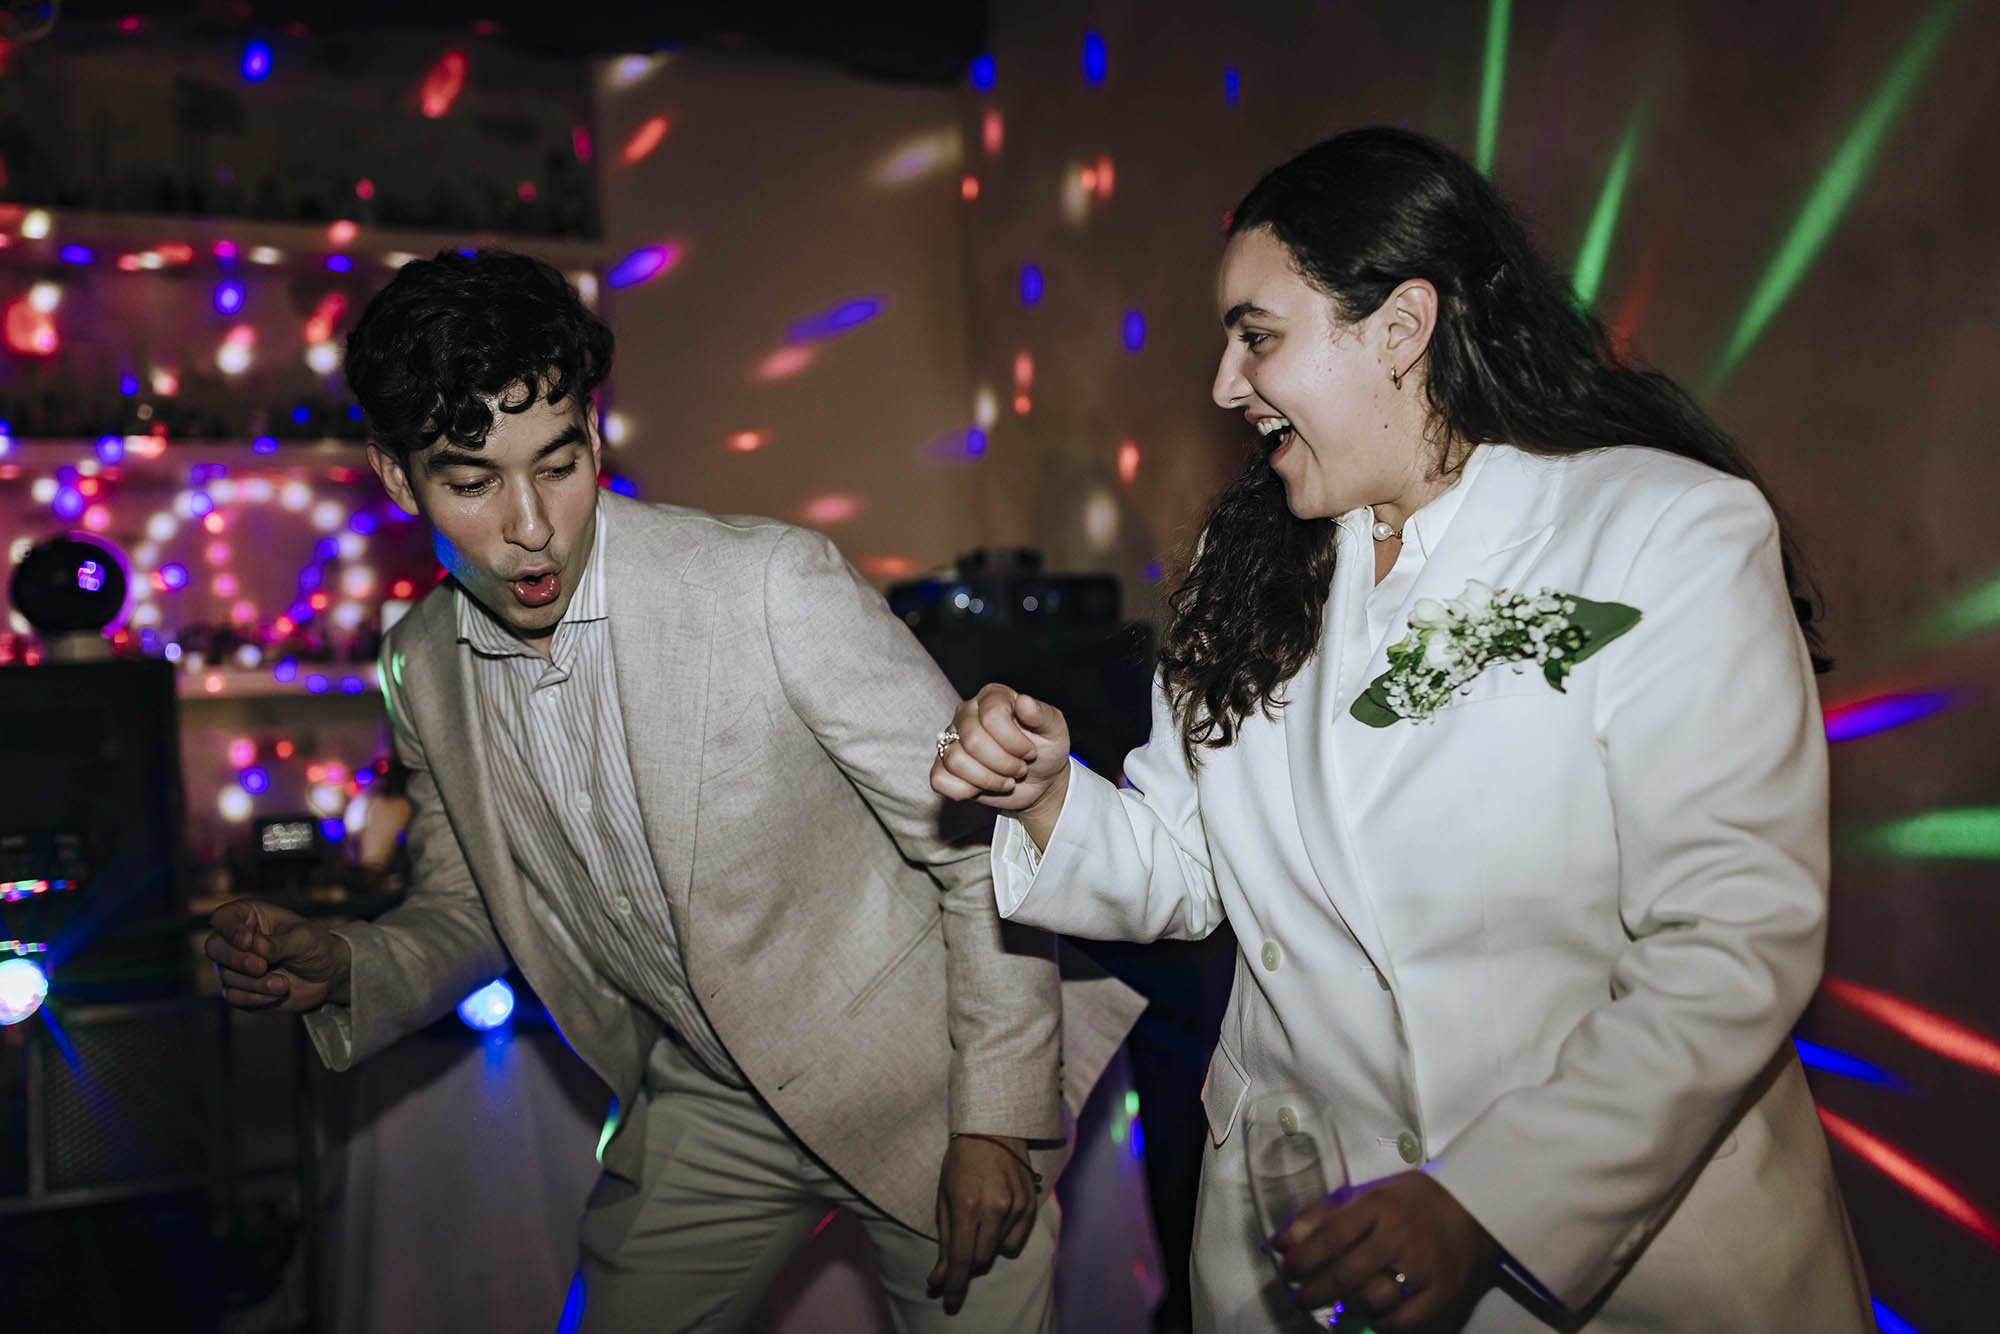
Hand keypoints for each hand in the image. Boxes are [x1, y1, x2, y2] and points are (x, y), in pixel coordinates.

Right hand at [204, 898, 351, 1012]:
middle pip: (214, 948)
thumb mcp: (305, 939)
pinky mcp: (240, 989)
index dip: (230, 930)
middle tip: (261, 967)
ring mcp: (235, 966)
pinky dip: (255, 997)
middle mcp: (236, 940)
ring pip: (227, 975)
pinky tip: (277, 993)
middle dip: (237, 960)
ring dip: (255, 983)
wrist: (327, 974)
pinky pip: (233, 996)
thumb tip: (252, 946)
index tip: (248, 941)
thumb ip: (279, 943)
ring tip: (283, 984)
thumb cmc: (316, 946)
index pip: (222, 918)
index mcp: (250, 916)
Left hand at [927, 1134, 1039, 1312]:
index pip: (961, 1259)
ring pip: (998, 1251)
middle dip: (967, 1259)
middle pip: (980, 1259)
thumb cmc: (961, 1163)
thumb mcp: (944, 1199)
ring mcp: (1017, 1206)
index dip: (954, 1285)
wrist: (993, 1128)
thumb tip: (938, 1280)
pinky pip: (1017, 1242)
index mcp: (967, 1205)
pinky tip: (997, 1219)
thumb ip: (944, 1242)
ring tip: (980, 1218)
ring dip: (986, 1246)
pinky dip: (1004, 1240)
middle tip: (962, 1238)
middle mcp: (995, 1208)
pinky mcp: (1031, 1205)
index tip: (949, 1302)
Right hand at [930, 684, 1070, 816]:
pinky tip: (982, 787)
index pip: (992, 715)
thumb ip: (1042, 714)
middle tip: (1019, 769)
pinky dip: (965, 791)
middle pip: (972, 741)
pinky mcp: (943, 766)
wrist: (1039, 780)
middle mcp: (967, 713)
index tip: (1030, 752)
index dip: (1014, 742)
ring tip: (1006, 779)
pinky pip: (940, 779)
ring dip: (988, 779)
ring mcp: (951, 739)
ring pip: (955, 760)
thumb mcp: (1055, 730)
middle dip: (1003, 764)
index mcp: (993, 696)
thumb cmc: (1046, 750)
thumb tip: (1023, 701)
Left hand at [1272, 1172, 1497, 1328]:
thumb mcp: (1366, 1197)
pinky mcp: (1443, 1291)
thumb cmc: (1409, 1202)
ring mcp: (1423, 1266)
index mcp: (1378, 1206)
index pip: (1331, 1236)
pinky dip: (1381, 1323)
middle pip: (1348, 1274)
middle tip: (1303, 1297)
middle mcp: (1400, 1235)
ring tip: (1339, 1303)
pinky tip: (1371, 1314)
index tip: (1290, 1270)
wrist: (1470, 1208)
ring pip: (1373, 1300)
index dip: (1304, 1258)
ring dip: (1349, 1306)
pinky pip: (1403, 1321)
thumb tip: (1280, 1243)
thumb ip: (1322, 1218)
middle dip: (1317, 1291)